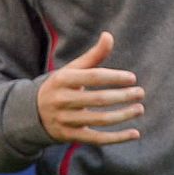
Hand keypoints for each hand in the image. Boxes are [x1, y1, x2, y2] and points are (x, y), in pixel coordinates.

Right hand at [37, 31, 143, 146]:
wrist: (33, 112)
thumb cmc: (61, 86)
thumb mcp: (72, 70)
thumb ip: (92, 56)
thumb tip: (108, 35)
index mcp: (63, 80)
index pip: (92, 77)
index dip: (114, 77)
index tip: (132, 78)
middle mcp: (62, 100)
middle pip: (98, 100)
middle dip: (122, 96)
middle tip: (140, 93)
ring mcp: (65, 120)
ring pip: (100, 120)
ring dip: (123, 115)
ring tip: (139, 109)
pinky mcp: (70, 136)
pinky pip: (97, 139)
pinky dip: (117, 138)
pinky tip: (135, 133)